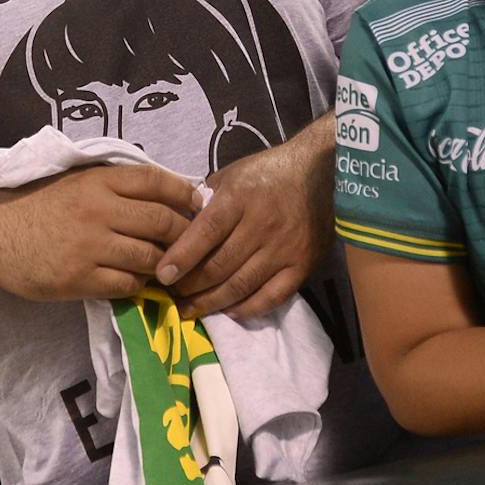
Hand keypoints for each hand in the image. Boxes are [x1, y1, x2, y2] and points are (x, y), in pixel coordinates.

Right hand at [0, 165, 201, 301]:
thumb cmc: (36, 206)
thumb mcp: (74, 181)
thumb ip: (114, 185)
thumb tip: (166, 190)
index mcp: (97, 180)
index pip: (156, 181)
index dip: (184, 193)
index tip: (196, 205)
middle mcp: (97, 210)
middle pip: (163, 222)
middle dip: (185, 235)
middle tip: (191, 244)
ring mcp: (89, 246)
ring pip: (150, 257)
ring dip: (163, 264)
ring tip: (166, 267)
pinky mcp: (79, 279)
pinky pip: (128, 285)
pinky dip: (138, 285)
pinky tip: (135, 281)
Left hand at [159, 136, 329, 318]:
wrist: (322, 173)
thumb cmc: (269, 172)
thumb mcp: (232, 173)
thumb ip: (207, 199)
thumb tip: (181, 225)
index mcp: (240, 198)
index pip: (205, 232)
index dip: (182, 257)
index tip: (163, 275)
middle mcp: (261, 225)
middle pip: (219, 265)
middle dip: (191, 285)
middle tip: (173, 295)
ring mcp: (283, 248)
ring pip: (241, 285)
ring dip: (212, 302)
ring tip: (191, 310)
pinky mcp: (302, 265)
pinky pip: (272, 296)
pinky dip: (248, 308)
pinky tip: (229, 312)